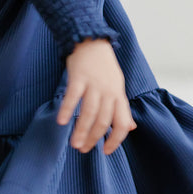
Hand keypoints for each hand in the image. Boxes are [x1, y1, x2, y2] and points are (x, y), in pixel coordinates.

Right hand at [56, 38, 136, 154]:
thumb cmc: (105, 68)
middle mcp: (108, 91)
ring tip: (74, 144)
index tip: (106, 151)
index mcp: (119, 96)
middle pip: (103, 121)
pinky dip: (67, 109)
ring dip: (81, 130)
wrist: (92, 42)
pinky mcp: (78, 77)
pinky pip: (73, 96)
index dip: (116, 140)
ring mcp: (93, 84)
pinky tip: (61, 122)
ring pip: (89, 112)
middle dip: (94, 138)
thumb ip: (122, 109)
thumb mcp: (118, 87)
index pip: (122, 123)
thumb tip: (130, 128)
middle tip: (83, 150)